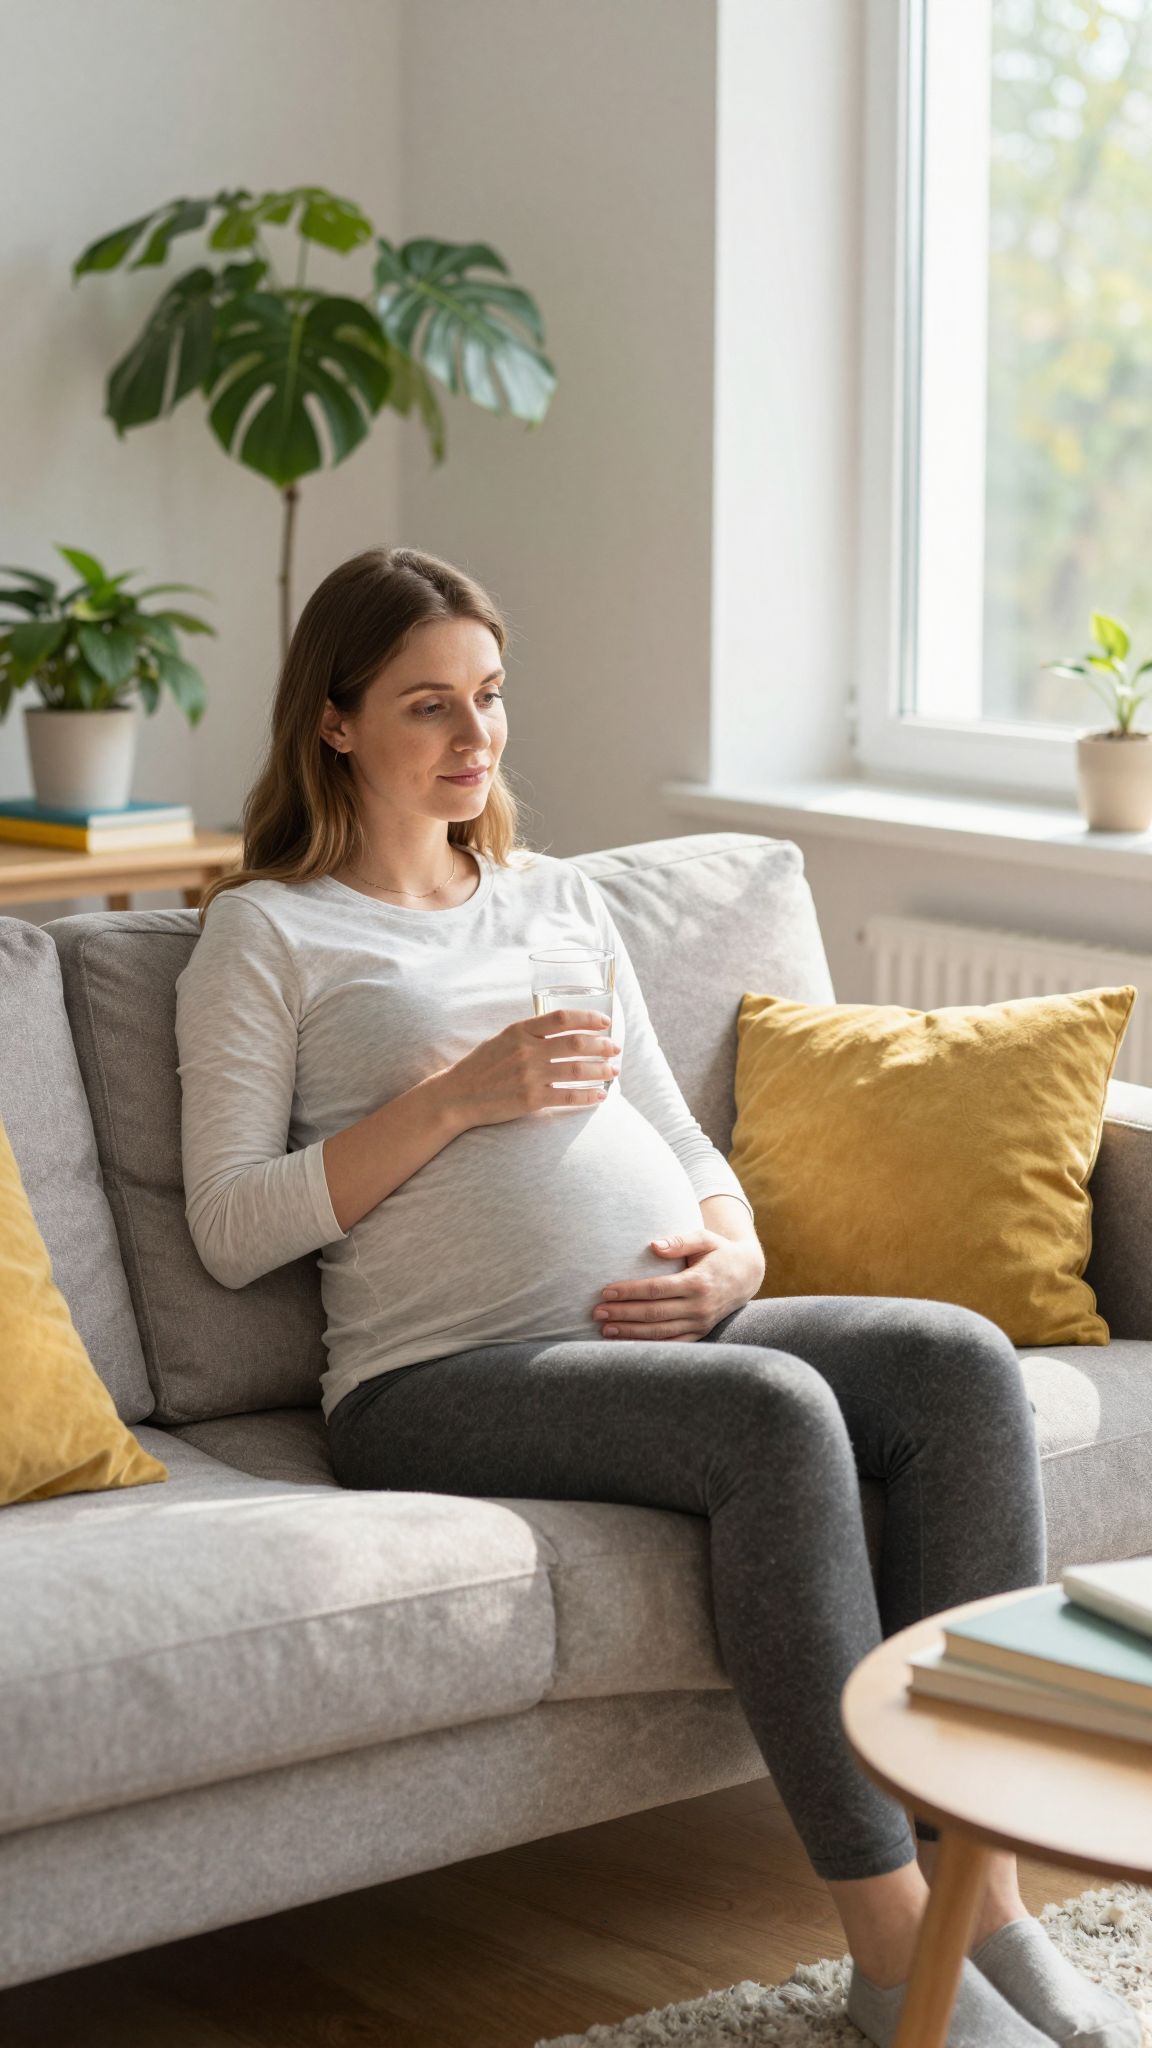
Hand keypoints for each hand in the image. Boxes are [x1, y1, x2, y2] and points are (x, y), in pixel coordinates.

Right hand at [439, 1009, 619, 1129]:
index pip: (561, 1018)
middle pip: (576, 1043)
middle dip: (602, 1046)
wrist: (456, 1096)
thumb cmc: (479, 1068)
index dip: (588, 1018)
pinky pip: (568, 1095)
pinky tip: (599, 1096)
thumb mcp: (500, 1040)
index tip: (604, 1022)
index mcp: (519, 1031)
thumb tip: (559, 1031)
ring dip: (600, 1070)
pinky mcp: (530, 1099)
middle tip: (615, 1049)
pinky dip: (588, 1096)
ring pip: (576, 1070)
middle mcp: (526, 1050)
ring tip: (613, 1071)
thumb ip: (528, 1035)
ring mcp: (529, 1075)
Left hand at [592, 1229, 763, 1342]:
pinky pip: (672, 1344)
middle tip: (597, 1312)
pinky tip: (627, 1343)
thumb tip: (653, 1246)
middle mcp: (700, 1306)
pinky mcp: (700, 1333)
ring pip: (660, 1332)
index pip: (656, 1289)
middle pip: (654, 1313)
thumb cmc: (720, 1252)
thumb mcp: (705, 1239)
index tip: (606, 1292)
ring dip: (631, 1332)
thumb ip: (680, 1240)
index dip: (629, 1292)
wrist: (747, 1275)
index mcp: (698, 1282)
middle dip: (623, 1314)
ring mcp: (701, 1323)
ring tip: (605, 1329)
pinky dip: (649, 1345)